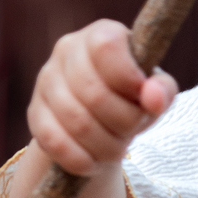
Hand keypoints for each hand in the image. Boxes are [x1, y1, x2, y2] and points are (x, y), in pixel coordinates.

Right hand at [28, 19, 176, 175]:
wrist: (101, 117)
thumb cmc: (134, 96)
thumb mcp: (156, 91)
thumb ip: (162, 91)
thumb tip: (154, 98)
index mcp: (101, 34)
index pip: (106, 47)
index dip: (128, 78)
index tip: (143, 100)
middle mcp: (68, 50)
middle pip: (94, 93)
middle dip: (123, 122)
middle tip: (133, 133)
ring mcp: (46, 80)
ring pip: (76, 121)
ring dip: (105, 145)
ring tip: (118, 150)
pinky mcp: (35, 112)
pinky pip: (53, 140)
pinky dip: (79, 159)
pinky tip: (94, 163)